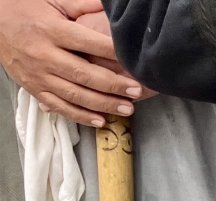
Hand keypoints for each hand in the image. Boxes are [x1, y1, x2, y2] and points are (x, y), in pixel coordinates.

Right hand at [0, 0, 144, 126]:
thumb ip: (82, 6)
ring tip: (127, 108)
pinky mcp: (32, 88)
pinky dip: (80, 116)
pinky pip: (58, 106)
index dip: (112, 53)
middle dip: (113, 85)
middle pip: (83, 74)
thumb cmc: (26, 9)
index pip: (87, 43)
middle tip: (136, 91)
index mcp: (51, 30)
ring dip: (103, 104)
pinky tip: (101, 120)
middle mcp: (44, 54)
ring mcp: (37, 74)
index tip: (133, 61)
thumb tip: (112, 7)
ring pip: (74, 94)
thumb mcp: (52, 1)